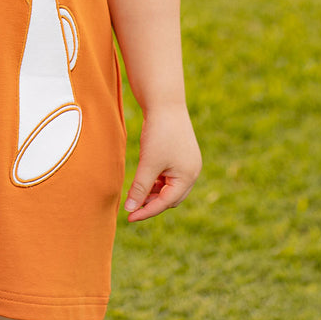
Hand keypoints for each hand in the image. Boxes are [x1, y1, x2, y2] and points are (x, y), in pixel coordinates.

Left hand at [124, 107, 201, 223]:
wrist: (165, 102)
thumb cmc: (159, 132)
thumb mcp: (149, 163)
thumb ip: (140, 188)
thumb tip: (130, 209)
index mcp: (188, 176)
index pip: (166, 203)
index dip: (146, 211)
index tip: (129, 217)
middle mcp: (192, 172)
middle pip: (171, 198)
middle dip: (152, 203)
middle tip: (132, 206)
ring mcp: (188, 163)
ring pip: (169, 187)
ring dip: (154, 192)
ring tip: (136, 191)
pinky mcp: (181, 154)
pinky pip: (169, 175)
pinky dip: (157, 180)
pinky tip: (144, 178)